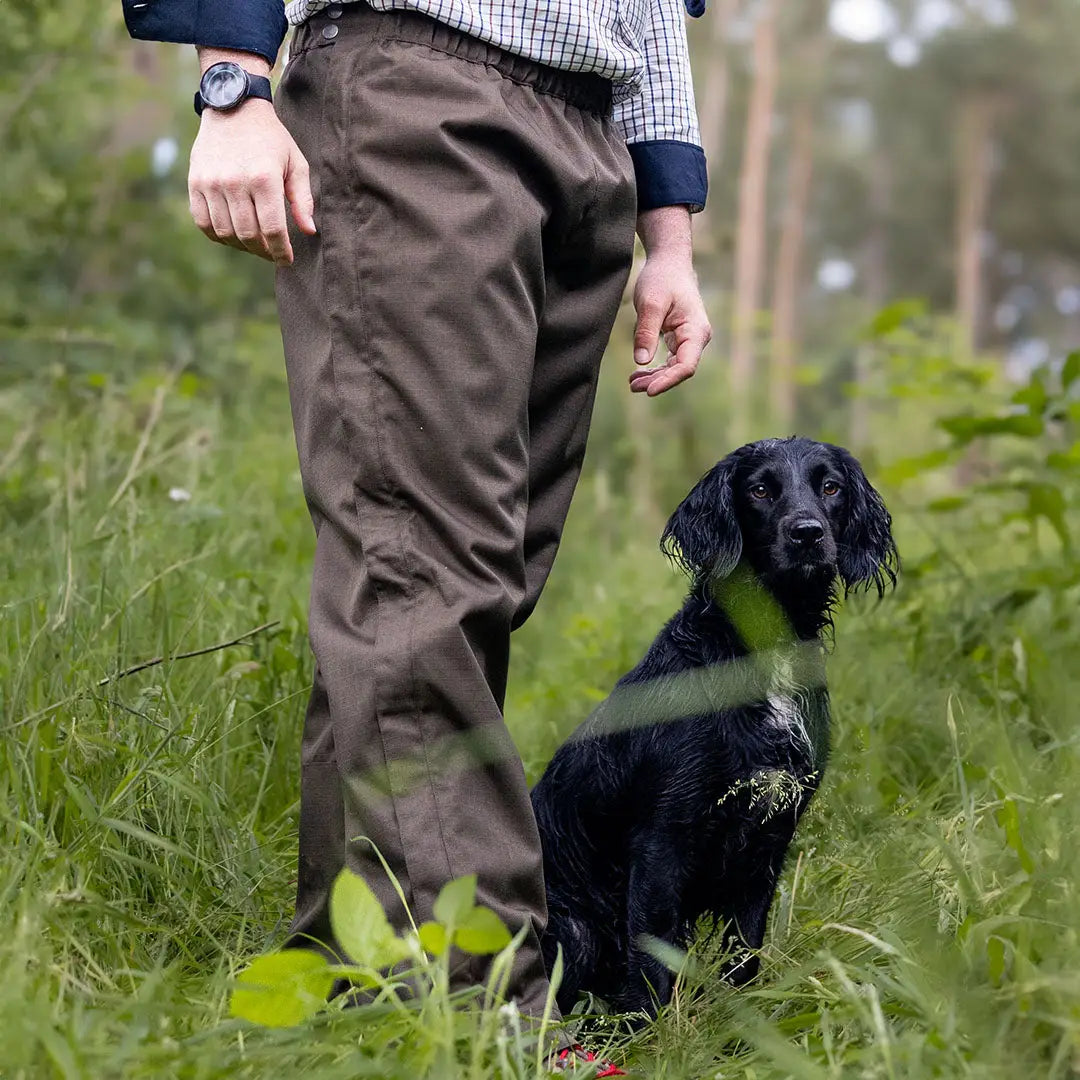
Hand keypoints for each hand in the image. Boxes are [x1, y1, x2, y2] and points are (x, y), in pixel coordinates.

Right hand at [189, 54, 315, 265]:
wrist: (233, 107)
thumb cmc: (271, 139)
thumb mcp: (296, 163)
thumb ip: (303, 199)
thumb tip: (309, 231)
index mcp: (264, 178)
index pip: (273, 229)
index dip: (281, 251)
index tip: (286, 260)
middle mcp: (235, 182)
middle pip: (249, 235)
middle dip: (263, 251)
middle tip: (272, 252)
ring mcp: (211, 183)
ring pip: (226, 232)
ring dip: (242, 246)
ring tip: (254, 244)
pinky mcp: (195, 182)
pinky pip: (203, 222)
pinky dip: (218, 235)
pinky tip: (232, 234)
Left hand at [629, 207, 711, 395]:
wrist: (668, 263)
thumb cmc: (662, 278)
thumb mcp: (650, 303)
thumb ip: (646, 332)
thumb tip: (642, 361)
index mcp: (696, 330)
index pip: (686, 366)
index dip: (668, 380)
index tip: (649, 391)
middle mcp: (696, 338)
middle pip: (679, 370)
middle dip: (658, 381)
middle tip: (633, 387)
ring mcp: (688, 340)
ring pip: (673, 367)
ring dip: (654, 377)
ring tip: (632, 383)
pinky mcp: (678, 339)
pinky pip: (668, 360)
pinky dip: (654, 368)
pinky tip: (637, 374)